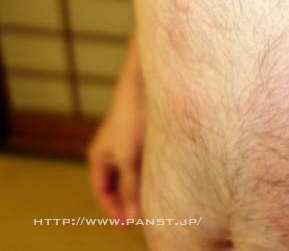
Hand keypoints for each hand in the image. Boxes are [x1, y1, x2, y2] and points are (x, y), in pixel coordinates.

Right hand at [87, 32, 143, 224]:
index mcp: (99, 156)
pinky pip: (144, 161)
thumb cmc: (132, 120)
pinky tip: (165, 178)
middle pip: (117, 183)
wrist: (144, 86)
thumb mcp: (129, 158)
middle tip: (144, 219)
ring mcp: (127, 141)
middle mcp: (111, 150)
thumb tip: (134, 217)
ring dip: (141, 187)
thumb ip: (131, 187)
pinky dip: (150, 173)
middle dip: (128, 201)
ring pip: (133, 172)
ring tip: (156, 202)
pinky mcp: (143, 134)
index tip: (128, 226)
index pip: (101, 191)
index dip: (113, 210)